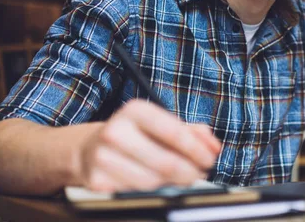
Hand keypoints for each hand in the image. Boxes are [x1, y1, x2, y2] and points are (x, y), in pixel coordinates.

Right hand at [77, 99, 220, 191]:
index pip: (173, 132)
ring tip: (178, 177)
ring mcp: (103, 157)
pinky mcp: (97, 181)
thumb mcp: (161, 124)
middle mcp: (115, 131)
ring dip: (172, 184)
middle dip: (190, 172)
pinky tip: (155, 182)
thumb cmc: (135, 135)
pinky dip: (151, 191)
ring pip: (153, 182)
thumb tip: (214, 146)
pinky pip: (136, 193)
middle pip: (165, 163)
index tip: (209, 159)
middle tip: (200, 174)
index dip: (196, 150)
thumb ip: (192, 131)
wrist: (90, 149)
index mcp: (135, 111)